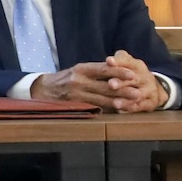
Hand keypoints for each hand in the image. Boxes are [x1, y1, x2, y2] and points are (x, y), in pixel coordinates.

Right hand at [30, 53, 165, 111]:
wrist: (42, 90)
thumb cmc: (64, 79)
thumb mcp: (78, 71)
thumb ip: (95, 71)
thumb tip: (117, 70)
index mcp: (81, 69)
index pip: (103, 69)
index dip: (119, 72)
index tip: (133, 74)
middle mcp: (78, 81)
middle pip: (104, 86)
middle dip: (123, 90)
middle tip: (139, 92)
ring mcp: (76, 94)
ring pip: (101, 99)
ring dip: (118, 102)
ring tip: (132, 103)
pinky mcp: (75, 105)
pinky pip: (95, 108)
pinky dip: (108, 110)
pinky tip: (118, 111)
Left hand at [102, 50, 165, 112]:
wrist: (153, 87)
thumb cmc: (131, 74)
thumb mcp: (127, 64)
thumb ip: (118, 60)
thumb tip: (108, 61)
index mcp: (137, 65)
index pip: (127, 61)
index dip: (118, 61)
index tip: (108, 61)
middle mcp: (145, 77)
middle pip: (133, 79)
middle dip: (121, 82)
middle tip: (111, 84)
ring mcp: (149, 90)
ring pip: (137, 95)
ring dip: (126, 100)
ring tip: (116, 103)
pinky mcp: (151, 103)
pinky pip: (140, 107)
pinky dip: (130, 109)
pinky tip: (120, 111)